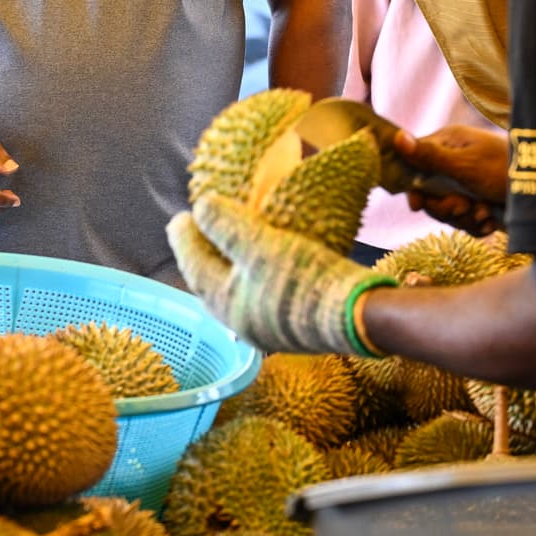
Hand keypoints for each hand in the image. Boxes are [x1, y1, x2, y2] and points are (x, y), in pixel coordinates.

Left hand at [168, 193, 391, 354]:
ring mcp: (264, 328)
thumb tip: (200, 207)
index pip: (193, 266)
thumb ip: (226, 226)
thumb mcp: (261, 245)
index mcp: (226, 303)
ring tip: (228, 245)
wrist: (356, 317)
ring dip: (228, 267)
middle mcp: (239, 322)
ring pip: (234, 292)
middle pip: (210, 282)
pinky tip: (262, 267)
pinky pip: (257, 297)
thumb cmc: (303, 280)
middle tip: (199, 229)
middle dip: (203, 255)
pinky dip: (251, 277)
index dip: (184, 239)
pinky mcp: (289, 327)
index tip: (179, 215)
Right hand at [395, 126, 507, 235]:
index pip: (415, 165)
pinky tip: (490, 219)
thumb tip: (397, 137)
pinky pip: (465, 221)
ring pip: (447, 211)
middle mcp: (455, 163)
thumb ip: (429, 157)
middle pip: (430, 194)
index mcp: (449, 144)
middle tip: (463, 206)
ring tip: (483, 211)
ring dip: (464, 217)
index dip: (415, 188)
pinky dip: (477, 224)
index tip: (418, 205)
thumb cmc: (505, 170)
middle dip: (446, 207)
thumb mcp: (464, 166)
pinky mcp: (480, 202)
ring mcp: (468, 184)